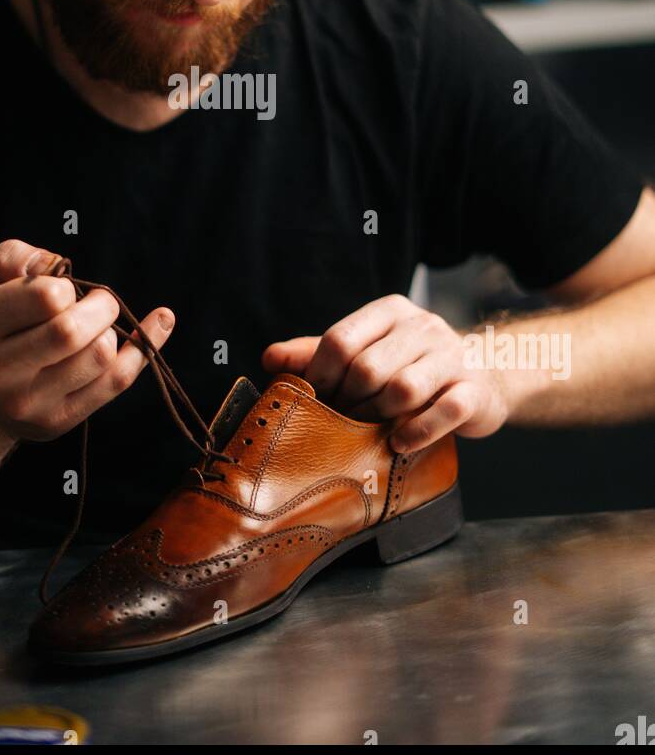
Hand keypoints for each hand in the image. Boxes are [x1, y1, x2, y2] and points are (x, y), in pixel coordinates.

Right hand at [0, 239, 174, 441]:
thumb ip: (14, 257)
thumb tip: (55, 264)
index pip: (45, 297)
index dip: (65, 286)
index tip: (63, 290)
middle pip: (72, 332)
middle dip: (99, 306)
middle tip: (97, 302)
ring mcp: (27, 402)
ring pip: (99, 356)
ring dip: (110, 330)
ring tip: (97, 326)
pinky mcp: (58, 422)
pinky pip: (117, 382)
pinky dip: (145, 346)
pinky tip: (160, 321)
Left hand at [261, 293, 508, 451]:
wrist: (485, 374)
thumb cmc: (413, 364)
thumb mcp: (368, 349)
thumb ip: (320, 352)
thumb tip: (271, 359)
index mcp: (391, 311)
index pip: (340, 339)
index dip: (319, 375)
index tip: (313, 398)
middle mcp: (424, 326)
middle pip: (367, 368)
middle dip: (347, 401)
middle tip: (341, 421)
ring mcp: (452, 357)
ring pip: (403, 389)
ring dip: (378, 417)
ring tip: (370, 430)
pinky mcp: (474, 390)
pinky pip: (443, 412)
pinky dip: (416, 432)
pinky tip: (400, 443)